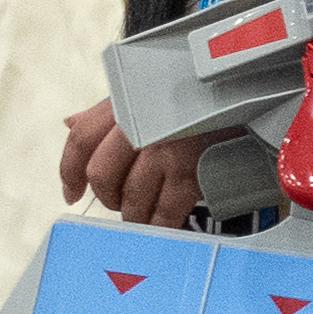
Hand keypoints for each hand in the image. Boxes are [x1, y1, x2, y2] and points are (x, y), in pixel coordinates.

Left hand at [60, 100, 202, 227]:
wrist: (243, 89)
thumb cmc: (191, 91)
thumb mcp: (143, 90)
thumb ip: (105, 111)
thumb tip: (71, 124)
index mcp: (123, 103)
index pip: (81, 140)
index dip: (70, 172)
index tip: (72, 193)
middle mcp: (139, 125)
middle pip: (102, 175)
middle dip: (107, 197)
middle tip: (118, 203)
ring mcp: (164, 149)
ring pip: (132, 198)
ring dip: (133, 215)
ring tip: (141, 216)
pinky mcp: (191, 171)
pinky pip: (166, 211)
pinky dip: (160, 224)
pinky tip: (161, 224)